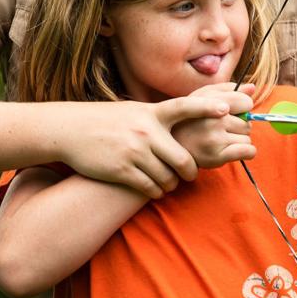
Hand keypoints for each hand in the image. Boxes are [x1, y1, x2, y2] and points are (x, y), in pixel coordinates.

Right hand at [57, 96, 233, 198]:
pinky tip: (154, 189)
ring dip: (171, 184)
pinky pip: (150, 187)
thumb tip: (190, 117)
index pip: (184, 107)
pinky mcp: (122, 170)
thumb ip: (160, 116)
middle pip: (182, 159)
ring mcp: (134, 152)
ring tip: (169, 182)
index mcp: (152, 113)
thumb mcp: (135, 111)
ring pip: (167, 178)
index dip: (206, 108)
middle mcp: (146, 131)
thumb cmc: (108, 120)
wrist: (71, 130)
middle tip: (191, 174)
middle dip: (190, 172)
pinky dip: (156, 191)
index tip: (225, 110)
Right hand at [171, 83, 257, 170]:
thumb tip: (252, 88)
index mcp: (210, 102)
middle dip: (238, 127)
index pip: (245, 102)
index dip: (243, 108)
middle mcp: (213, 119)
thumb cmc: (188, 120)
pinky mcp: (216, 156)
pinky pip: (249, 151)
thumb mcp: (202, 97)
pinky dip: (247, 152)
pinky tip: (233, 151)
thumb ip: (228, 91)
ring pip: (247, 138)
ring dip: (238, 141)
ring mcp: (215, 138)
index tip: (233, 113)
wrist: (167, 147)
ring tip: (220, 141)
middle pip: (247, 123)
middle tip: (221, 131)